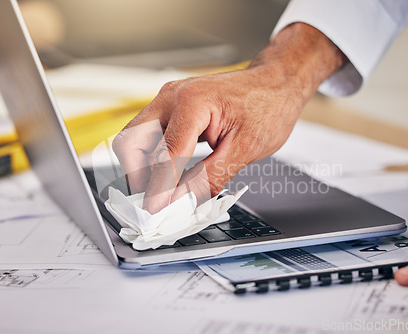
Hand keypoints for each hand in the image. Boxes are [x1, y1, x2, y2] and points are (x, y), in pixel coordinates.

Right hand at [112, 23, 344, 213]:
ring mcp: (169, 99)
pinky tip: (170, 174)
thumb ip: (208, 178)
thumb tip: (181, 202)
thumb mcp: (244, 149)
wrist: (276, 83)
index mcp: (192, 103)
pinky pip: (149, 134)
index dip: (158, 189)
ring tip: (163, 190)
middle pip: (131, 141)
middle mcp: (172, 96)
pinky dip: (153, 157)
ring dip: (143, 167)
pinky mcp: (171, 106)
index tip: (155, 213)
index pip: (164, 156)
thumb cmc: (268, 107)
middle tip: (153, 201)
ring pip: (135, 138)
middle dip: (137, 175)